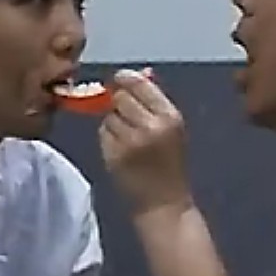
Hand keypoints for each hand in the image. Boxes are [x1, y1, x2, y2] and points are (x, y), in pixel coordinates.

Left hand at [99, 69, 192, 214]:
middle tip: (127, 116)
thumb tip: (139, 73)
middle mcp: (150, 126)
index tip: (119, 79)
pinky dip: (107, 137)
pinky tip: (120, 149)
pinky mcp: (114, 155)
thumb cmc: (170, 163)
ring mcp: (130, 142)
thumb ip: (155, 101)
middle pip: (120, 97)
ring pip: (108, 115)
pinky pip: (102, 133)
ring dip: (113, 121)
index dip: (125, 79)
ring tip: (126, 136)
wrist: (164, 202)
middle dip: (119, 103)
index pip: (140, 84)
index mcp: (170, 116)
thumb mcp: (172, 129)